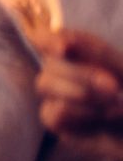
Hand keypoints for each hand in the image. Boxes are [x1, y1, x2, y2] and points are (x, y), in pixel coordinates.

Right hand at [35, 27, 122, 160]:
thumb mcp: (122, 68)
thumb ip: (98, 52)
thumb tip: (64, 45)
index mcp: (76, 53)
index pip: (45, 38)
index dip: (47, 39)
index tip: (63, 48)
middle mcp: (60, 73)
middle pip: (49, 63)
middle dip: (81, 73)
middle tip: (112, 87)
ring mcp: (54, 97)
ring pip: (45, 84)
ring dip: (82, 93)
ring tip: (114, 103)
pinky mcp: (55, 122)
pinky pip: (54, 112)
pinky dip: (83, 113)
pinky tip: (105, 118)